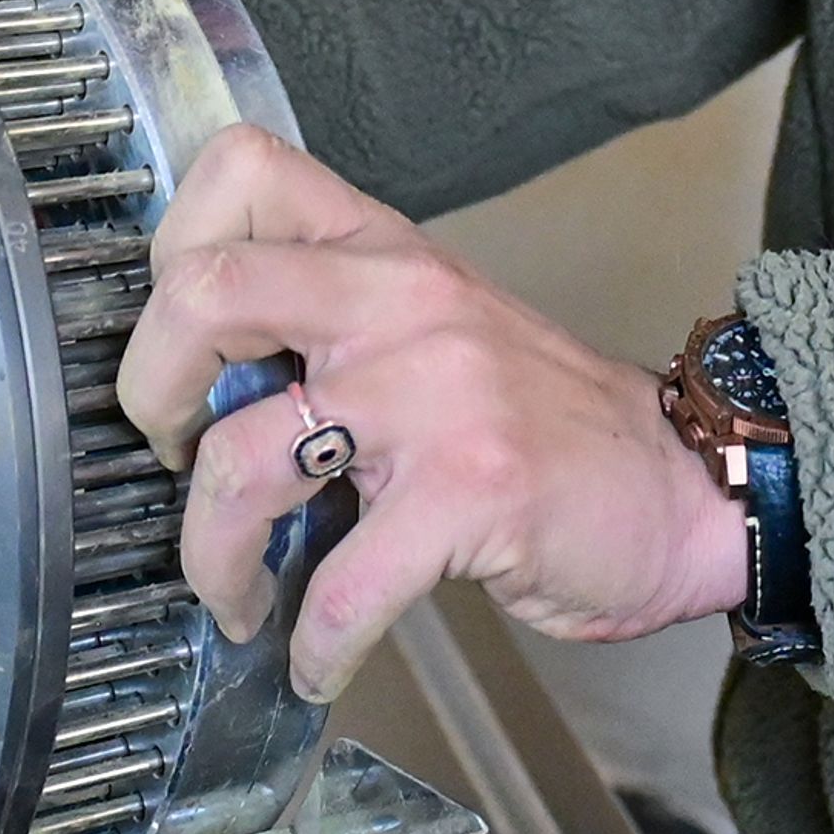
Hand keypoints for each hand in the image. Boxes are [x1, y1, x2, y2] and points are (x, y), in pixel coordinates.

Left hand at [113, 124, 752, 702]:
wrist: (685, 483)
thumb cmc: (547, 418)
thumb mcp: (435, 327)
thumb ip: (333, 325)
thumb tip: (201, 391)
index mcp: (385, 251)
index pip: (239, 172)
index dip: (172, 251)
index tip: (184, 341)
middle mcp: (402, 302)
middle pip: (204, 294)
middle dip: (148, 393)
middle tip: (170, 454)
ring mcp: (435, 394)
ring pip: (245, 458)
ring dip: (213, 556)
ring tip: (234, 596)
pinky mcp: (470, 492)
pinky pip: (339, 584)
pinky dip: (312, 643)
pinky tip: (316, 661)